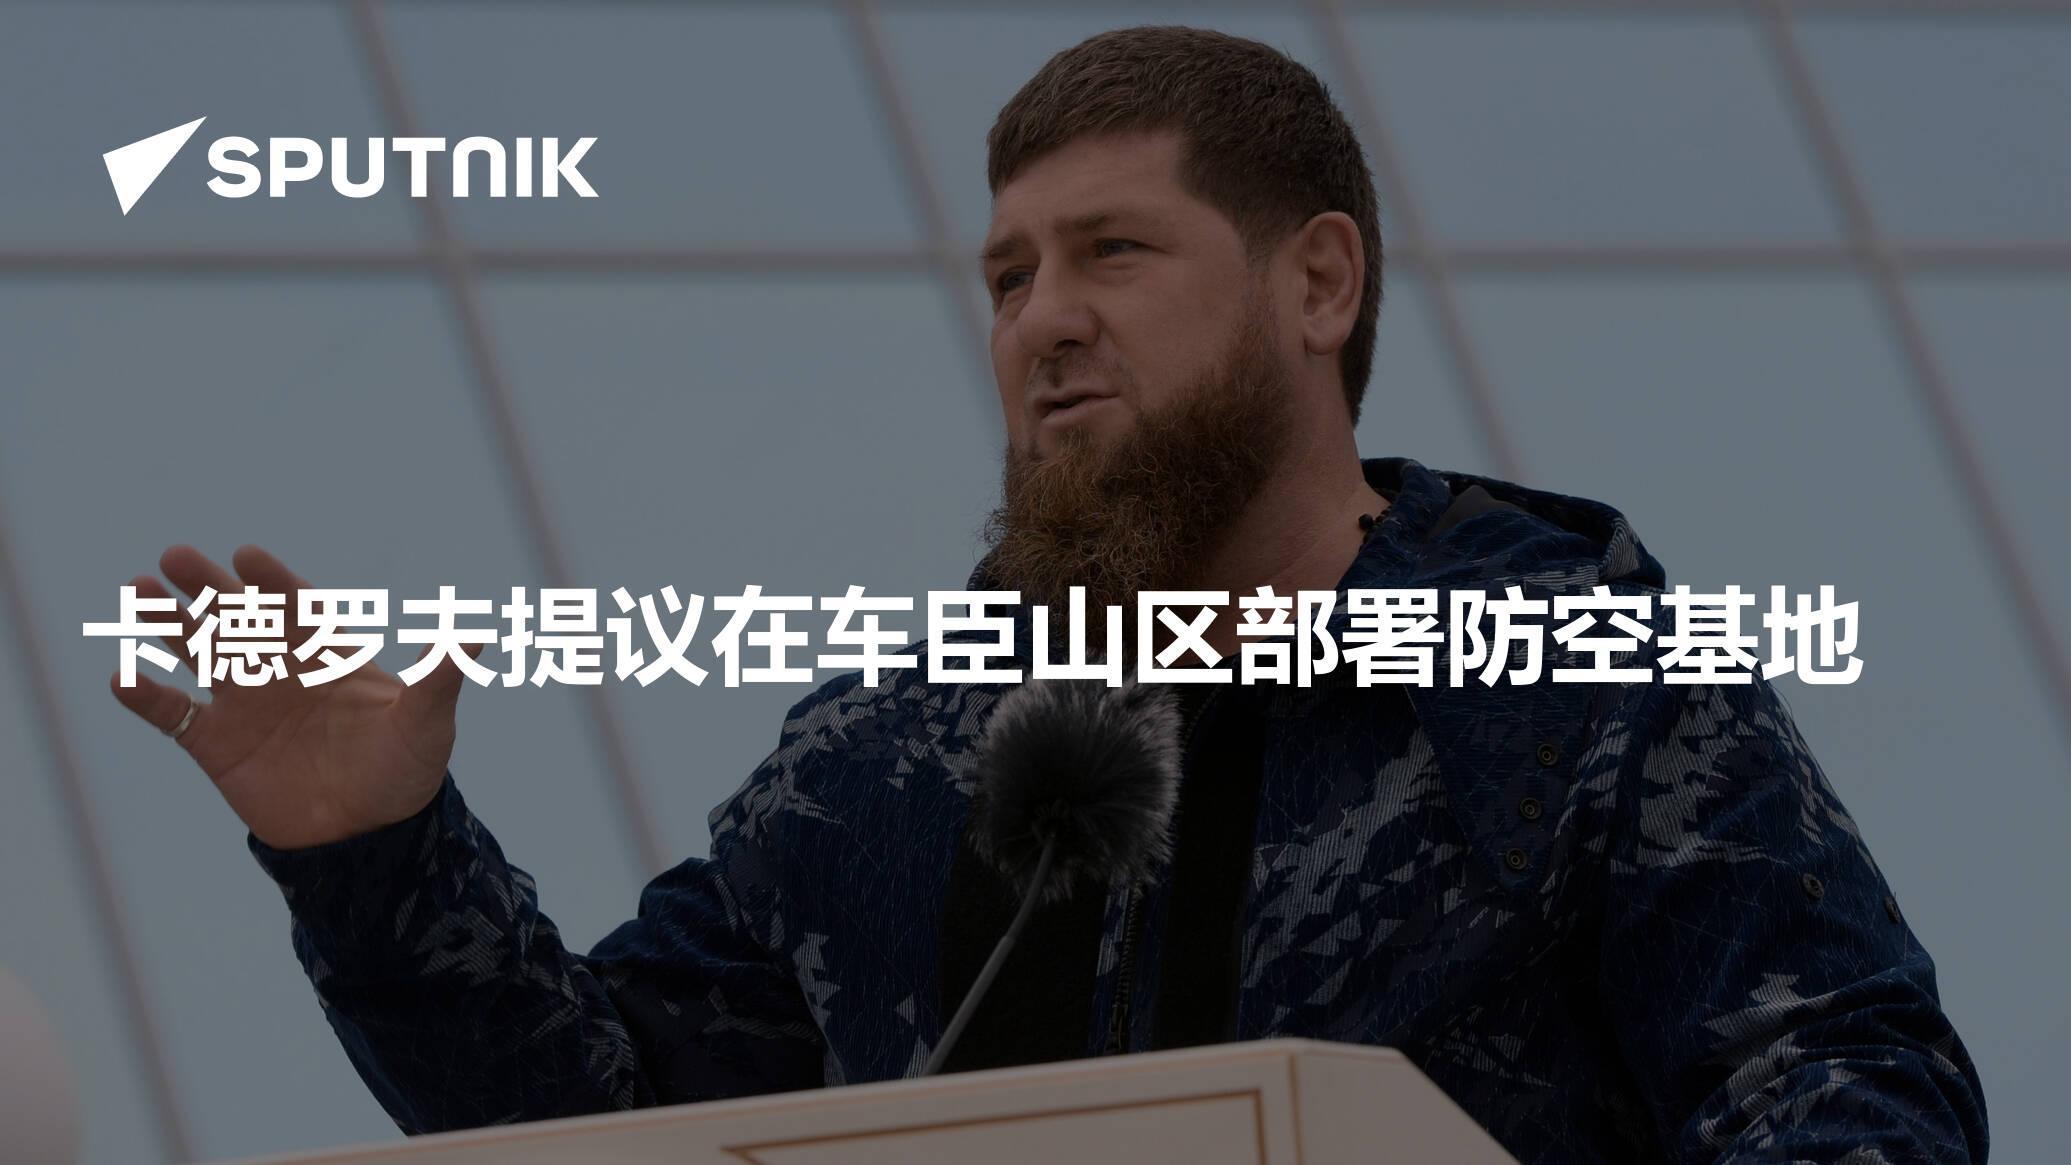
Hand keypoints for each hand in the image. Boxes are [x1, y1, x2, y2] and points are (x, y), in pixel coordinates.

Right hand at [109, 544, 480, 849]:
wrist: (369, 836)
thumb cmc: (405, 770)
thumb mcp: (427, 722)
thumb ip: (440, 677)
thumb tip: (478, 636)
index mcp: (328, 652)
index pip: (296, 605)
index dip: (273, 581)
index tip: (248, 556)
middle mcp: (281, 667)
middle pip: (237, 616)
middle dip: (208, 587)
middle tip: (176, 556)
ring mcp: (244, 703)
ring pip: (196, 651)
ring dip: (167, 623)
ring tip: (137, 592)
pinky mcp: (215, 745)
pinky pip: (171, 714)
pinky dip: (145, 697)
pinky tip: (121, 676)